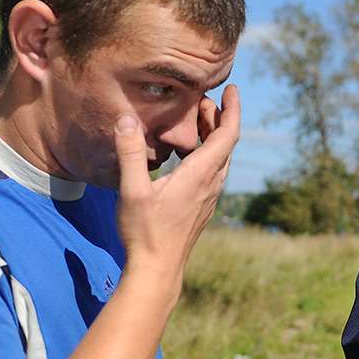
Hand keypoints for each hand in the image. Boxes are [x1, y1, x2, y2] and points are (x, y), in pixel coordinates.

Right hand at [115, 85, 240, 284]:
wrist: (158, 269)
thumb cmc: (146, 232)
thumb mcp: (133, 190)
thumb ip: (131, 154)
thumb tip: (126, 120)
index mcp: (202, 175)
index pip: (227, 134)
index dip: (232, 109)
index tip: (232, 89)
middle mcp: (212, 184)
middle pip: (225, 143)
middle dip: (218, 117)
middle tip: (203, 98)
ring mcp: (209, 197)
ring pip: (219, 158)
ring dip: (212, 136)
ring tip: (194, 120)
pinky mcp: (202, 206)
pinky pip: (211, 171)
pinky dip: (205, 153)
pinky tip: (185, 154)